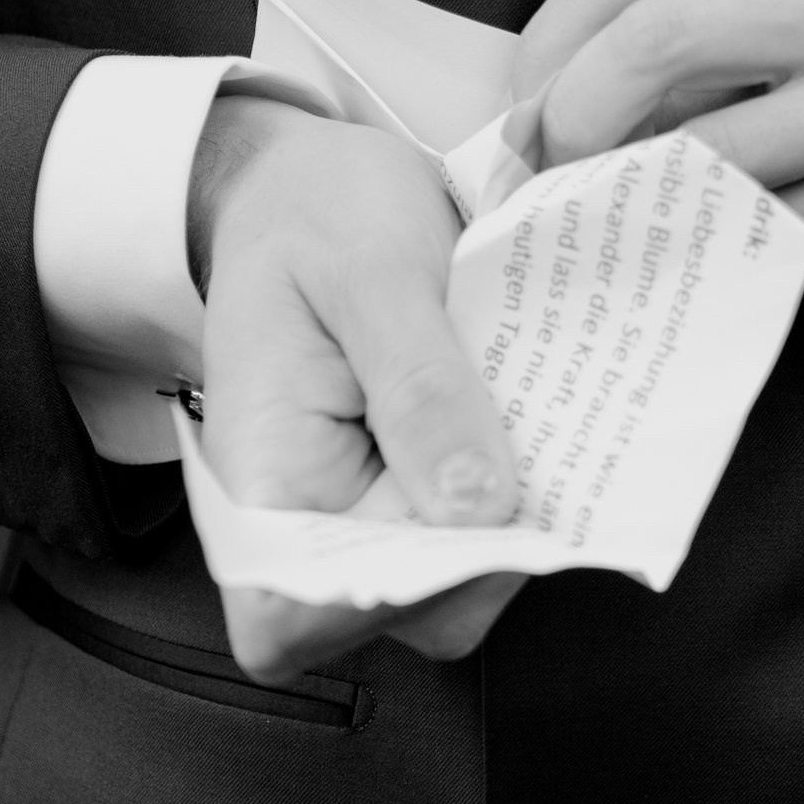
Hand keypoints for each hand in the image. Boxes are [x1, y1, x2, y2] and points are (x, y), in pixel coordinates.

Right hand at [189, 99, 524, 683]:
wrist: (311, 186)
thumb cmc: (320, 216)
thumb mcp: (372, 274)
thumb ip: (421, 388)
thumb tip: (480, 508)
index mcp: (257, 478)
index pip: (296, 616)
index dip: (403, 588)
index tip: (491, 505)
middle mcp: (302, 524)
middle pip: (405, 608)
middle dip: (495, 538)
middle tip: (545, 424)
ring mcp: (362, 518)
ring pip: (460, 578)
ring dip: (523, 507)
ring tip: (542, 406)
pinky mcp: (412, 498)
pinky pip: (478, 530)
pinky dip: (525, 485)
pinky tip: (541, 416)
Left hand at [512, 0, 803, 308]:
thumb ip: (742, 4)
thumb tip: (580, 74)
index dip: (553, 34)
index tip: (527, 95)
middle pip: (650, 40)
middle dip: (566, 114)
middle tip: (546, 166)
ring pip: (702, 148)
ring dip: (629, 198)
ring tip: (605, 218)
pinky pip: (772, 232)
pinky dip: (714, 249)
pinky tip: (696, 253)